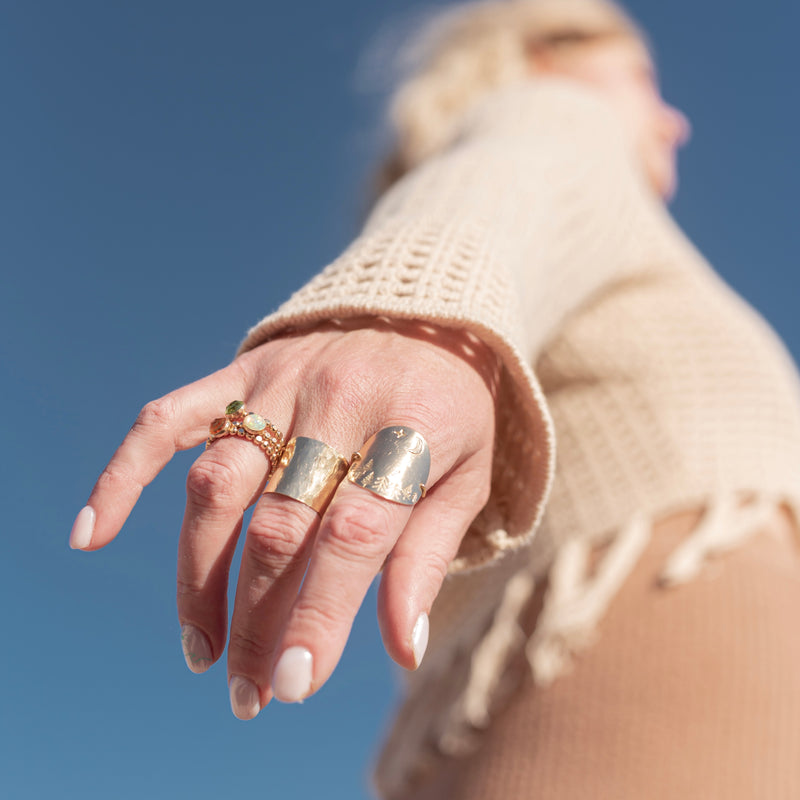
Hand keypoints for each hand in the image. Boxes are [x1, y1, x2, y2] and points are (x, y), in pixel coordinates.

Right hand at [71, 317, 497, 718]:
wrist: (428, 314)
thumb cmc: (453, 409)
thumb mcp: (468, 476)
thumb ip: (430, 555)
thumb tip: (403, 647)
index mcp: (407, 430)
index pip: (354, 534)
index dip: (321, 613)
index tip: (294, 683)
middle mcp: (337, 403)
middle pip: (280, 524)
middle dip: (259, 618)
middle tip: (250, 691)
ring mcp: (280, 384)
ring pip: (217, 486)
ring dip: (199, 577)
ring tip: (203, 649)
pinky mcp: (241, 372)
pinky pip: (169, 418)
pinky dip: (124, 473)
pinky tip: (93, 534)